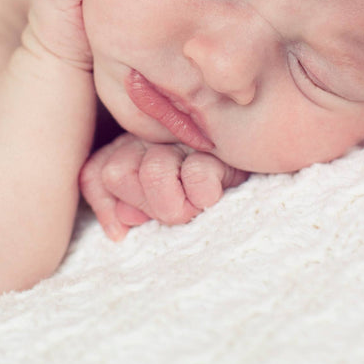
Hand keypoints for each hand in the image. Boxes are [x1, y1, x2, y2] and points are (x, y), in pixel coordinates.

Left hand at [79, 132, 248, 240]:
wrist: (265, 152)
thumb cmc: (206, 190)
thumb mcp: (161, 203)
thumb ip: (126, 204)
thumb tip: (119, 228)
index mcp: (136, 145)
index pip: (98, 174)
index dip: (108, 205)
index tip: (126, 227)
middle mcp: (154, 135)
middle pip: (117, 173)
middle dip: (143, 203)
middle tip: (172, 204)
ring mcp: (185, 137)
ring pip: (153, 173)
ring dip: (174, 204)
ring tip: (194, 202)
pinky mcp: (219, 146)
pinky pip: (197, 177)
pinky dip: (205, 194)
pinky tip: (215, 193)